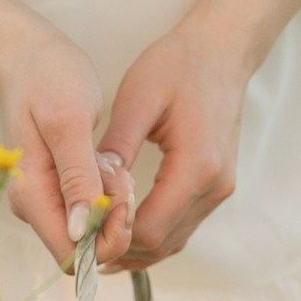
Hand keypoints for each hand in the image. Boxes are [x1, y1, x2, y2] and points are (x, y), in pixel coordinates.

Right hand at [0, 0, 131, 270]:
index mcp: (31, 196)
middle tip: (124, 174)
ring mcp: (44, 199)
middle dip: (115, 220)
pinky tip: (112, 164)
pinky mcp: (58, 189)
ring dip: (114, 206)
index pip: (73, 255)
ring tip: (117, 164)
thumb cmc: (48, 78)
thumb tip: (83, 232)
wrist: (27, 52)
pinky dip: (109, 194)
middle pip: (85, 248)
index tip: (125, 194)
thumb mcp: (69, 121)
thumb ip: (76, 177)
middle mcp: (33, 207)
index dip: (108, 238)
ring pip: (91, 231)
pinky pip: (91, 211)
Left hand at [104, 0, 300, 265]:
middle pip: (162, 245)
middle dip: (120, 250)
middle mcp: (214, 187)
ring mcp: (220, 189)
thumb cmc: (178, 66)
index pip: (150, 230)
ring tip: (94, 240)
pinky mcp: (217, 186)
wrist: (222, 51)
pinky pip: (183, 226)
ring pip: (174, 243)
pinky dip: (153, 234)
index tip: (80, 231)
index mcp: (197, 167)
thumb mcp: (137, 100)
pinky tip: (123, 228)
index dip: (113, 238)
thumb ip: (115, 148)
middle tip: (78, 244)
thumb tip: (90, 189)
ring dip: (136, 248)